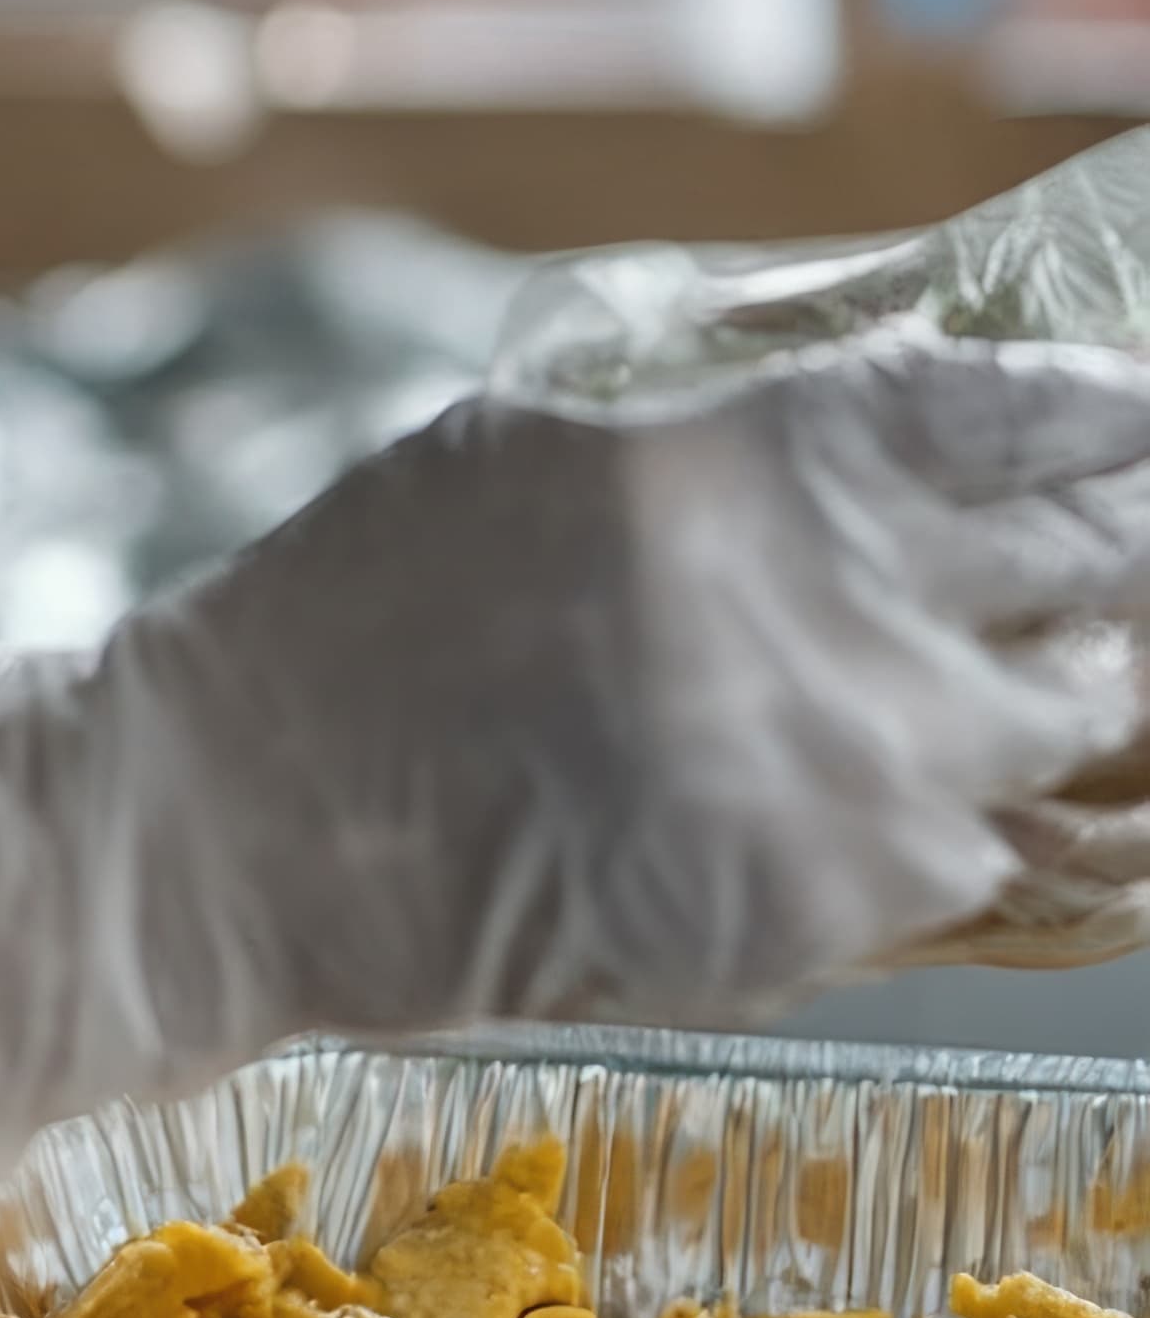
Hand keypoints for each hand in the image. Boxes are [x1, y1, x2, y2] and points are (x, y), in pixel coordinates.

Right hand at [0, 330, 1149, 1176]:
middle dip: (1114, 544)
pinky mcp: (839, 906)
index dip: (1100, 411)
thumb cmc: (361, 610)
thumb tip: (879, 413)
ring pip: (1073, 715)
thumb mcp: (536, 445)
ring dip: (1067, 685)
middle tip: (1111, 546)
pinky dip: (999, 827)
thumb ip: (720, 434)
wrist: (254, 820)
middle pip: (1087, 555)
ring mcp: (856, 766)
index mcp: (760, 458)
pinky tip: (971, 808)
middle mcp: (840, 600)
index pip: (1018, 411)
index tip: (1132, 412)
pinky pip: (992, 859)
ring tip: (1040, 671)